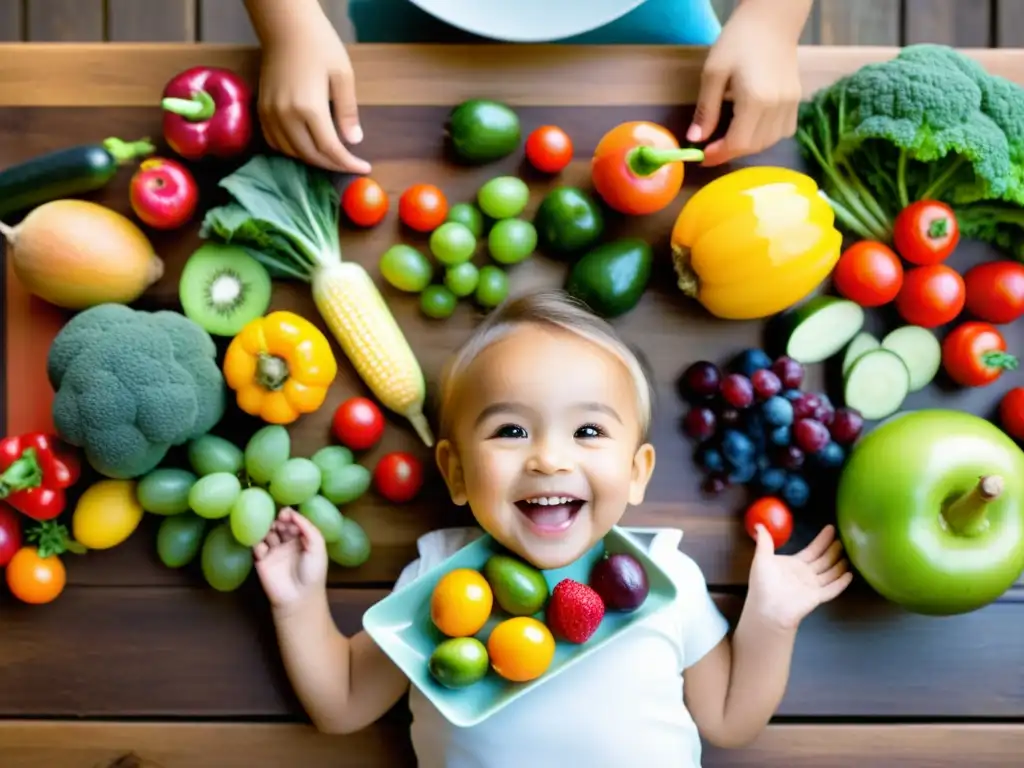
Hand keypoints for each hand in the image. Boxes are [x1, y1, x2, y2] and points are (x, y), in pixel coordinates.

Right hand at [254, 507, 328, 611]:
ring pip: (266, 533)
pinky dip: (257, 543)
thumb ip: (307, 527)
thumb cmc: (313, 571)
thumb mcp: (317, 546)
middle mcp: (286, 542)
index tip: (285, 514)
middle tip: (277, 522)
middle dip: (277, 520)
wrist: (299, 597)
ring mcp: (273, 551)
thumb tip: (292, 512)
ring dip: (266, 529)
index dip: (288, 515)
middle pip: (278, 524)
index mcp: (301, 538)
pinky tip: (264, 547)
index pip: (292, 520)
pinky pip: (256, 547)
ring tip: (269, 531)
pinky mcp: (261, 560)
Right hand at [256, 17, 370, 173]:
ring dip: (313, 159)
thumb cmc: (319, 45)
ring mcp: (270, 114)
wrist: (285, 26)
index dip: (348, 163)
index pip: (330, 149)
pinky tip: (307, 147)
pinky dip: (292, 150)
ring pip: (292, 152)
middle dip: (333, 165)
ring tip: (332, 156)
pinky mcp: (262, 110)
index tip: (364, 168)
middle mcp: (286, 116)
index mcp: (309, 108)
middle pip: (310, 155)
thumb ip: (347, 112)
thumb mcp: (343, 76)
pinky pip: (275, 142)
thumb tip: (354, 141)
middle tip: (350, 164)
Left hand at [687, 0, 804, 165]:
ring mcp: (790, 105)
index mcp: (755, 101)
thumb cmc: (737, 42)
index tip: (703, 157)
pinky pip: (782, 132)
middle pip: (753, 146)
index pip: (738, 143)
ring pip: (768, 142)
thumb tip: (696, 139)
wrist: (771, 21)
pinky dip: (765, 137)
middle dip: (730, 152)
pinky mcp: (796, 101)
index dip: (719, 155)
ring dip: (747, 146)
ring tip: (730, 139)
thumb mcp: (713, 74)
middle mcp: (776, 107)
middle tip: (712, 149)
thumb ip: (706, 110)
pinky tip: (752, 128)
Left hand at [745, 524, 852, 630]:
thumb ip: (764, 542)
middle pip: (824, 559)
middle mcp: (806, 574)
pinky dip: (841, 583)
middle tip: (845, 538)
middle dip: (834, 549)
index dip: (822, 539)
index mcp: (795, 564)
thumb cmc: (763, 583)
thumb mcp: (762, 558)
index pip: (813, 549)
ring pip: (831, 572)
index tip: (831, 528)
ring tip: (851, 554)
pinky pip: (832, 589)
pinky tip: (850, 575)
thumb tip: (759, 524)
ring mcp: (813, 586)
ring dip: (840, 564)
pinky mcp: (817, 597)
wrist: (766, 607)